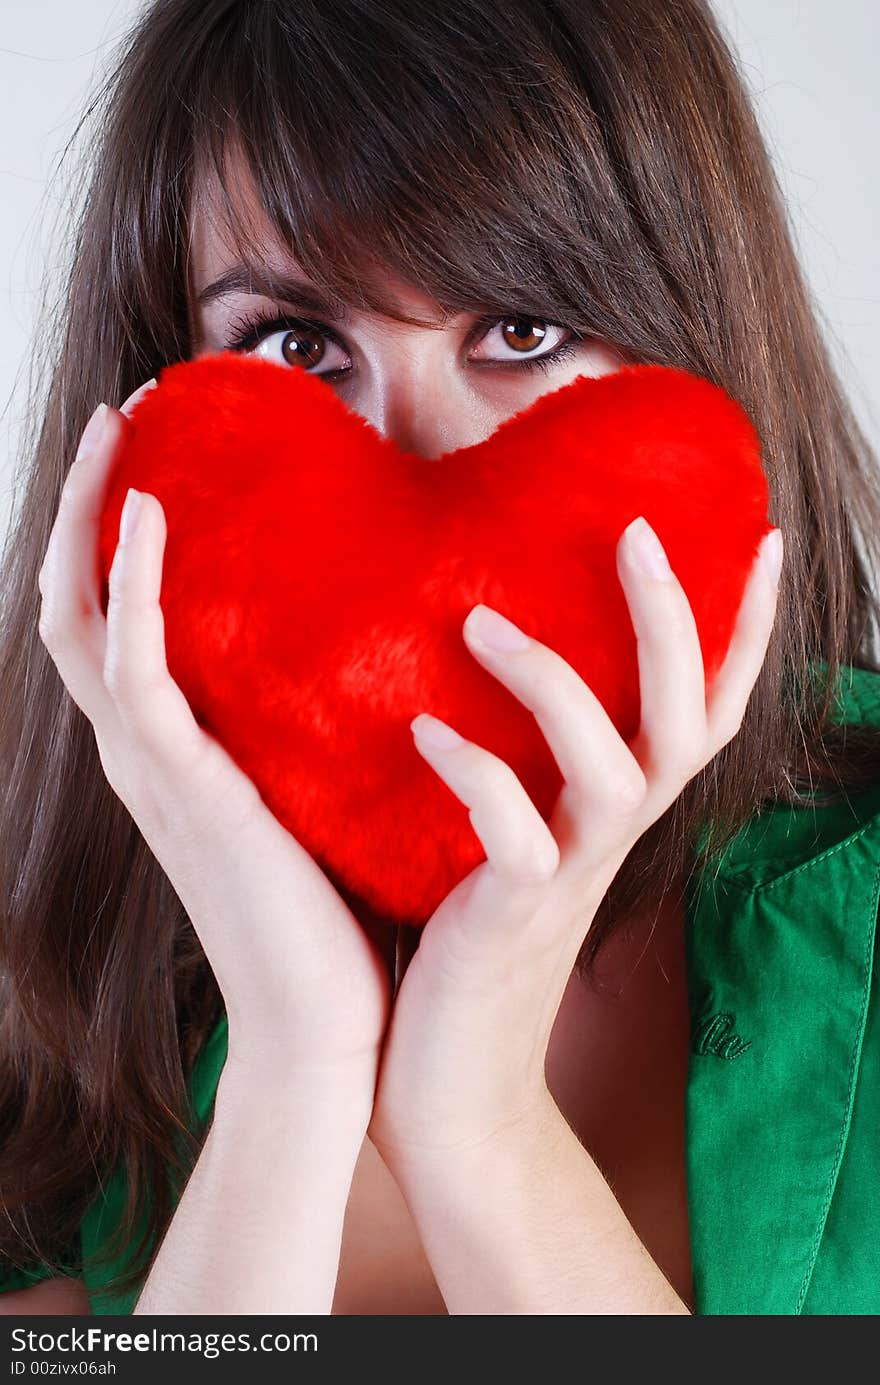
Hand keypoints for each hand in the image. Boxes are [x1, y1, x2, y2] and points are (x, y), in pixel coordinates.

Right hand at [37, 383, 391, 1078]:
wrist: (326, 1025)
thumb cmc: (329, 912)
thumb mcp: (309, 793)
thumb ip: (307, 725)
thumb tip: (368, 652)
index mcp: (169, 751)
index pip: (114, 620)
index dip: (114, 535)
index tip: (151, 450)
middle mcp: (140, 752)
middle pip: (75, 601)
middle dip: (88, 503)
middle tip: (125, 411)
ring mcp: (149, 770)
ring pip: (82, 619)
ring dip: (92, 518)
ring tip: (121, 430)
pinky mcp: (182, 789)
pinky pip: (133, 669)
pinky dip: (130, 586)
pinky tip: (149, 514)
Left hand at [367, 516, 782, 1172]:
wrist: (453, 1085)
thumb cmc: (470, 941)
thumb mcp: (518, 835)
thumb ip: (526, 763)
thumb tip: (476, 647)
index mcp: (619, 810)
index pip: (710, 710)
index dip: (745, 631)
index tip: (757, 536)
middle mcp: (613, 837)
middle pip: (684, 721)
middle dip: (672, 621)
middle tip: (636, 532)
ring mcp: (570, 878)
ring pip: (613, 768)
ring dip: (554, 681)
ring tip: (480, 619)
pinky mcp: (511, 915)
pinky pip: (514, 834)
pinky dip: (475, 773)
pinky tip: (423, 729)